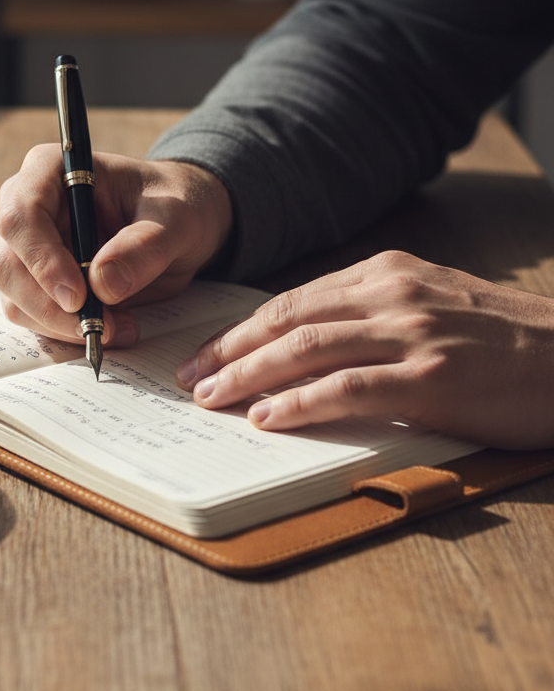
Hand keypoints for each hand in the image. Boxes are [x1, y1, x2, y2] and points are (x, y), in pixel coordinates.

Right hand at [0, 146, 232, 346]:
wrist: (175, 226)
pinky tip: (110, 327)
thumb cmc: (173, 207)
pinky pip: (32, 316)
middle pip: (8, 265)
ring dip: (60, 324)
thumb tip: (103, 283)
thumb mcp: (175, 219)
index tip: (78, 296)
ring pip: (14, 298)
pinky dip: (65, 331)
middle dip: (50, 306)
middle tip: (103, 327)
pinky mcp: (34, 282)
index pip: (21, 216)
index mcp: (49, 171)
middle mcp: (25, 207)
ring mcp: (25, 248)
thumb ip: (144, 246)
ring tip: (119, 328)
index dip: (42, 260)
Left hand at [176, 250, 553, 448]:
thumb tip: (300, 348)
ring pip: (308, 348)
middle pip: (288, 320)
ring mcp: (413, 332)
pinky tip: (268, 418)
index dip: (242, 330)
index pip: (293, 300)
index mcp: (386, 272)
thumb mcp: (430, 305)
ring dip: (250, 376)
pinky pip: (349, 388)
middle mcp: (392, 294)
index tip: (206, 354)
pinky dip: (301, 403)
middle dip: (231, 351)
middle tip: (190, 379)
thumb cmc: (501, 340)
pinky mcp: (434, 376)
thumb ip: (369, 316)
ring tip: (212, 399)